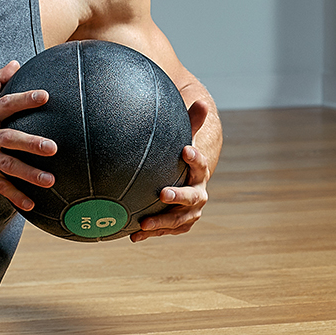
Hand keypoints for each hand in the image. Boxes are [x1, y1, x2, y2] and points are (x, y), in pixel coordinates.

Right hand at [0, 61, 57, 211]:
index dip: (25, 100)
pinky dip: (14, 196)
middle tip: (53, 148)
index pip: (6, 105)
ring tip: (50, 180)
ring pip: (7, 165)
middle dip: (30, 143)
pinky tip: (31, 203)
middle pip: (9, 138)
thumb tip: (16, 63)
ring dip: (28, 173)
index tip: (45, 96)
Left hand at [130, 99, 212, 241]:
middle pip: (193, 197)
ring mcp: (189, 212)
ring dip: (162, 222)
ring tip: (143, 223)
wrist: (184, 182)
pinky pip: (165, 231)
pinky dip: (150, 233)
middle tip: (161, 193)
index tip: (185, 150)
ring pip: (179, 220)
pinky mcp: (178, 224)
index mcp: (199, 172)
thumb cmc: (179, 158)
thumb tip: (202, 99)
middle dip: (178, 196)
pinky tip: (133, 235)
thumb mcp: (183, 140)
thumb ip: (190, 123)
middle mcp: (198, 194)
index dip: (195, 158)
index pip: (200, 164)